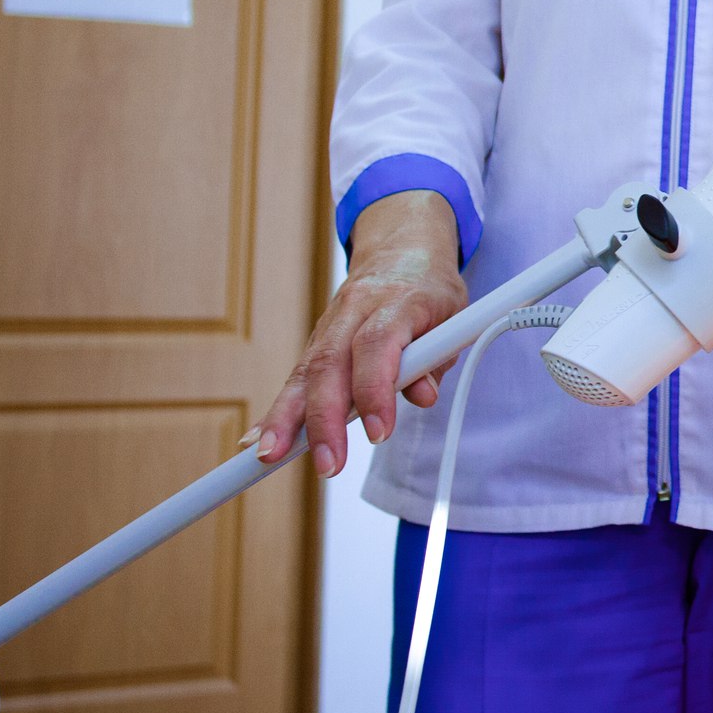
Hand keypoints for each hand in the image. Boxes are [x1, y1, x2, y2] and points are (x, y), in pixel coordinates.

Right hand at [253, 191, 466, 477]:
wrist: (401, 247)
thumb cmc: (430, 289)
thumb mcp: (454, 317)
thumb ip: (438, 359)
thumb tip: (423, 396)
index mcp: (398, 301)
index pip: (378, 345)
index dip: (374, 390)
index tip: (378, 432)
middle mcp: (356, 310)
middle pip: (330, 364)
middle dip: (324, 419)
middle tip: (328, 464)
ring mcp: (330, 324)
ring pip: (304, 371)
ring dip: (286, 418)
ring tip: (269, 456)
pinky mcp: (317, 340)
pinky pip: (296, 376)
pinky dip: (277, 410)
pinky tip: (258, 440)